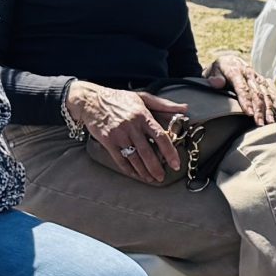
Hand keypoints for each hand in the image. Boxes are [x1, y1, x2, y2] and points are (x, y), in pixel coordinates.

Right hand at [67, 78, 185, 183]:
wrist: (91, 100)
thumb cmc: (119, 98)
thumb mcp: (142, 97)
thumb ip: (164, 105)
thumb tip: (184, 108)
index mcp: (143, 115)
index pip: (160, 136)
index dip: (170, 152)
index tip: (176, 164)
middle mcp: (132, 126)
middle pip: (147, 152)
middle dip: (156, 168)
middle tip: (162, 177)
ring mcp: (119, 134)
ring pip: (134, 158)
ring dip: (143, 171)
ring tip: (150, 178)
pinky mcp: (108, 141)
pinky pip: (120, 159)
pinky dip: (128, 169)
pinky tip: (135, 174)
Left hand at [208, 49, 275, 123]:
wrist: (229, 61)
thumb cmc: (219, 70)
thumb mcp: (212, 70)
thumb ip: (214, 77)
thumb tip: (217, 83)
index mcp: (236, 70)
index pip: (242, 87)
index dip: (246, 101)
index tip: (249, 113)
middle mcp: (250, 73)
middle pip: (256, 93)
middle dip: (259, 109)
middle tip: (260, 123)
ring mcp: (258, 77)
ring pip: (266, 93)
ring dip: (270, 108)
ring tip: (271, 122)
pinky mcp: (264, 81)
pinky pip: (272, 92)